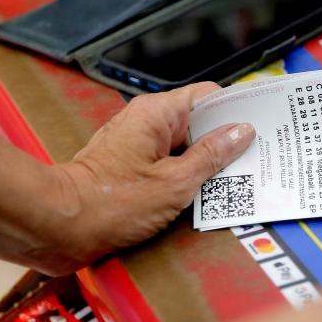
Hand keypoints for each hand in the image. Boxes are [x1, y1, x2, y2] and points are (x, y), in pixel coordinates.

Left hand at [49, 83, 253, 272]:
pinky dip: (188, 175)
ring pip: (186, 144)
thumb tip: (240, 133)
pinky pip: (171, 162)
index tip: (259, 125)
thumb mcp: (176, 182)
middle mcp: (146, 122)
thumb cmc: (109, 204)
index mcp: (157, 114)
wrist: (62, 226)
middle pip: (199, 121)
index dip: (236, 109)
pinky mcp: (133, 166)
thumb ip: (212, 156)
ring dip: (207, 162)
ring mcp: (138, 143)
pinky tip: (204, 193)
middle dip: (225, 141)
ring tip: (232, 181)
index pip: (208, 96)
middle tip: (252, 159)